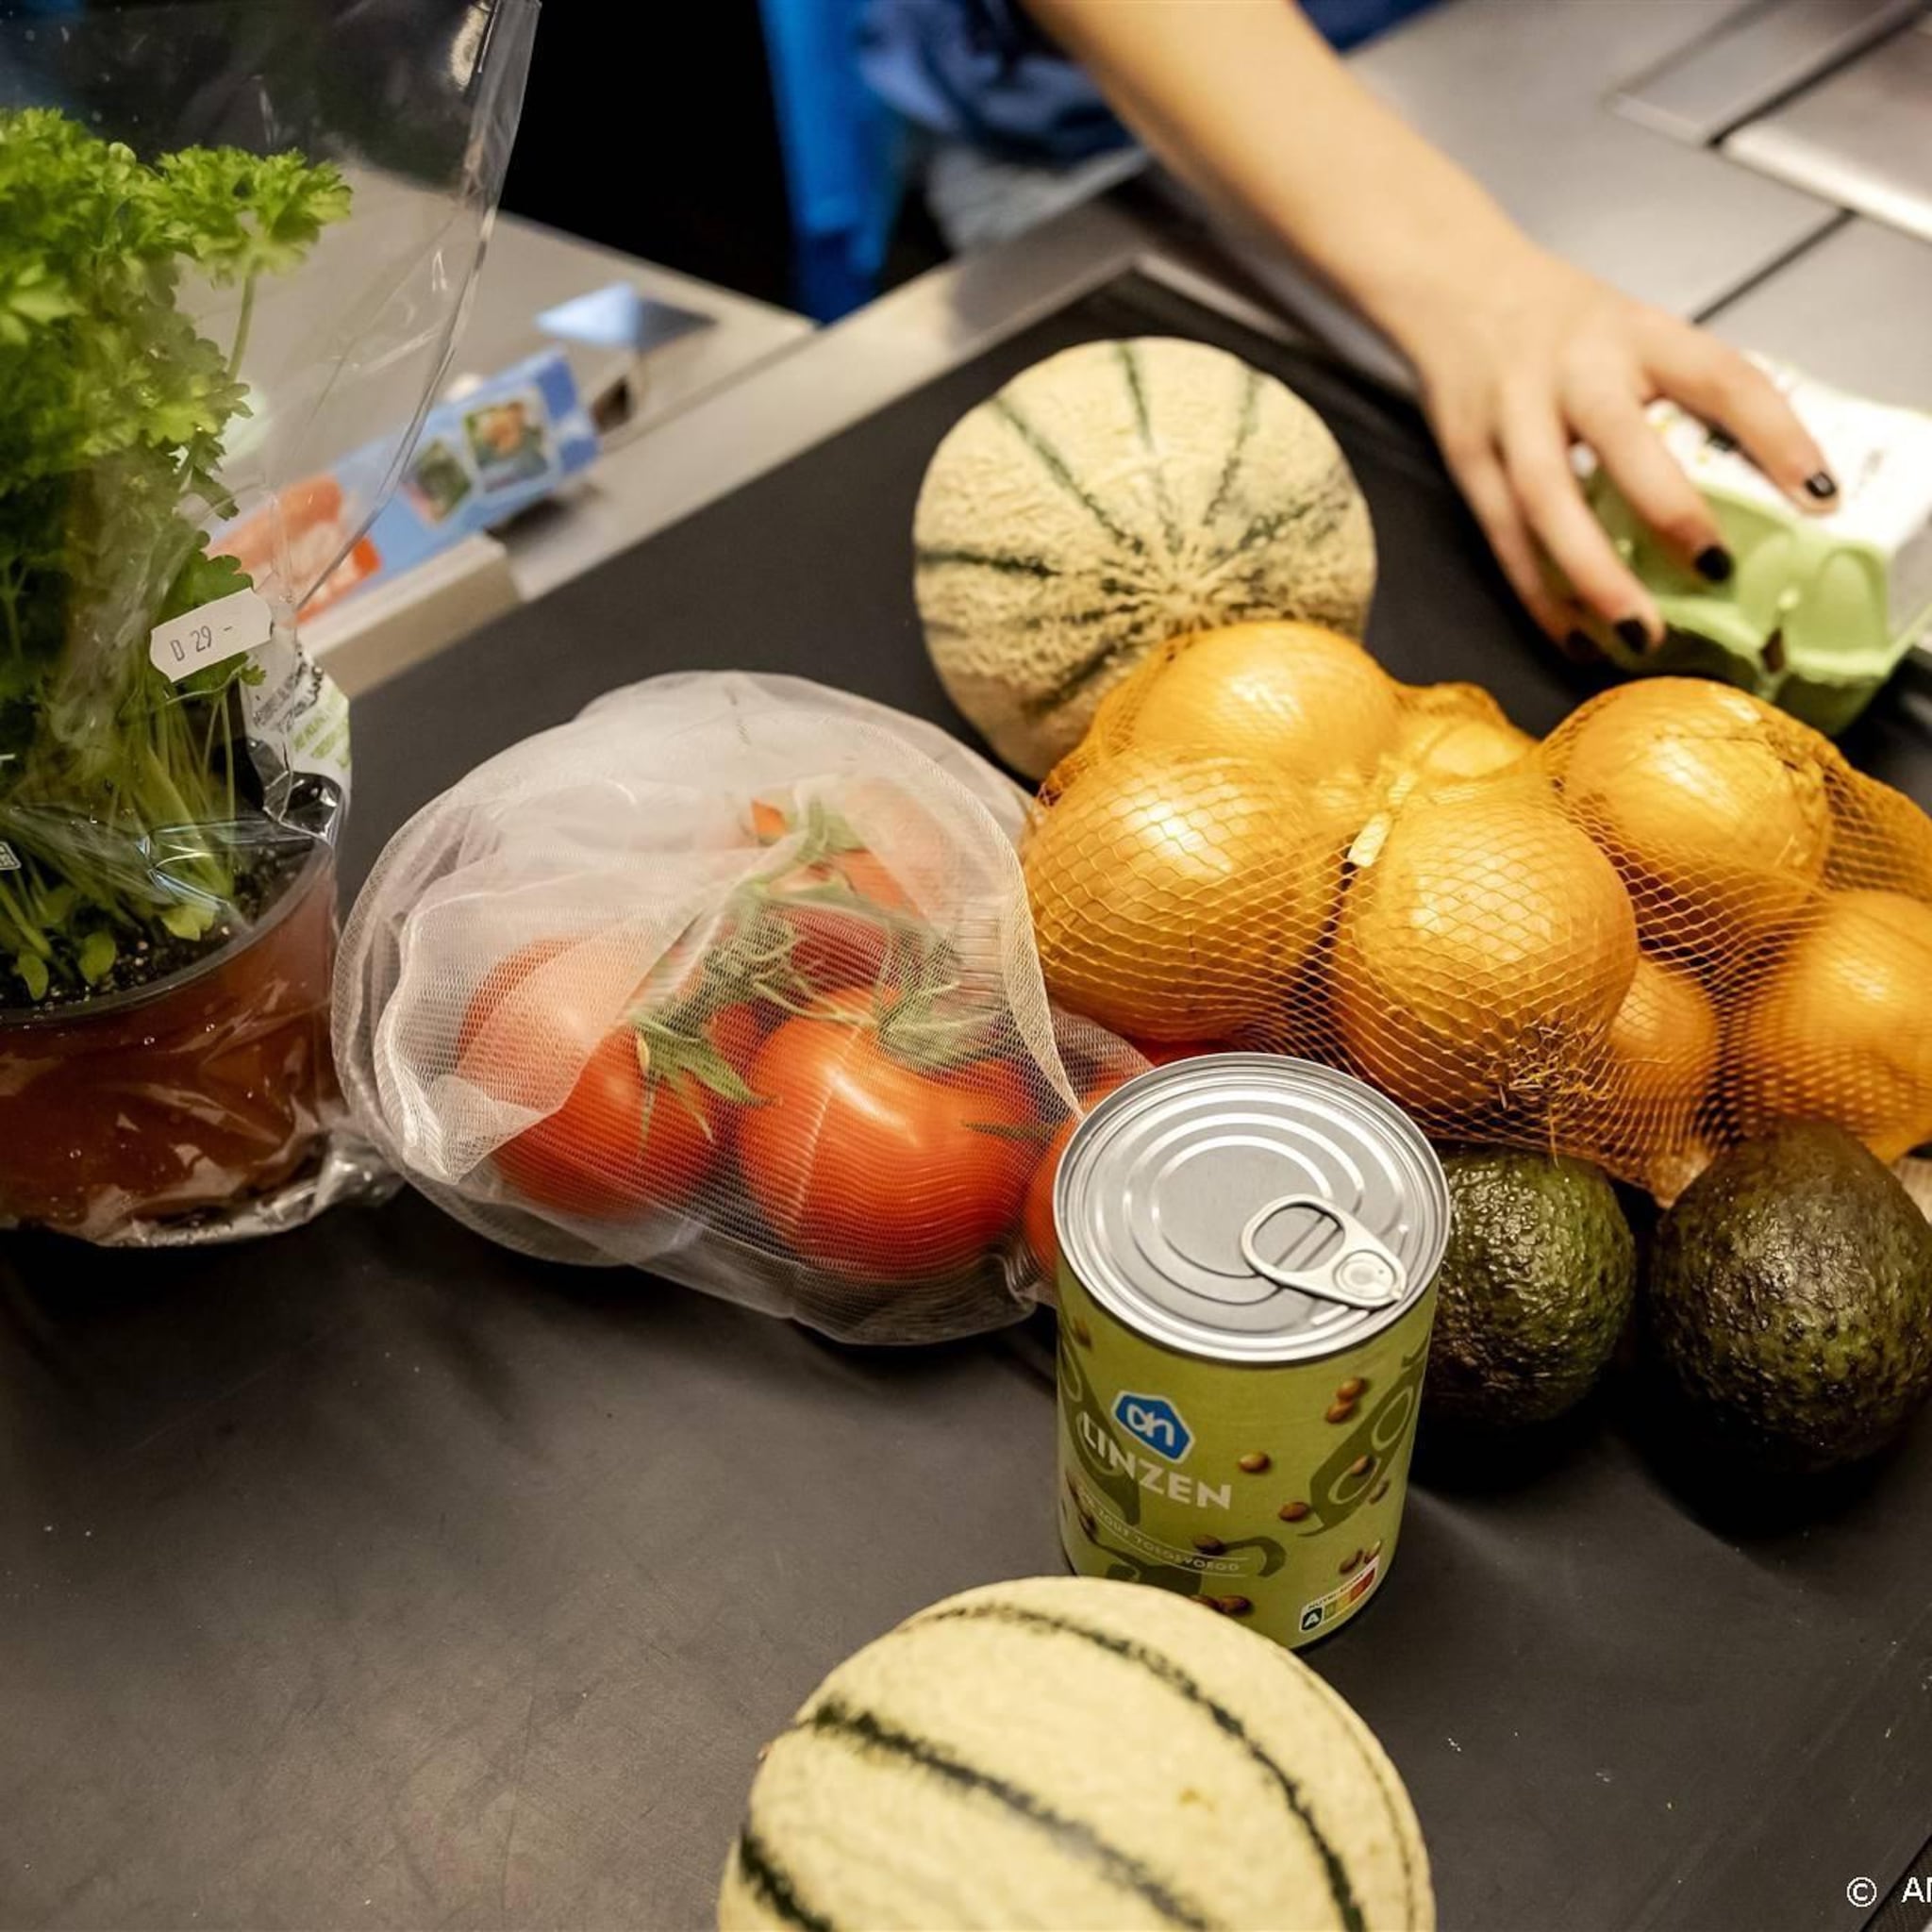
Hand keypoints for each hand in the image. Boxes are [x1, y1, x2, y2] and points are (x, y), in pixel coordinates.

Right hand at [1404, 245, 1835, 651]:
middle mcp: (1572, 370)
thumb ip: (1681, 394)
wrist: (1452, 282)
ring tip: (1637, 632)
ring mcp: (1511, 415)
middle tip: (1715, 569)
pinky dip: (1538, 591)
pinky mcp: (1467, 458)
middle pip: (1619, 438)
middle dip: (1668, 508)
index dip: (1775, 434)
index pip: (1720, 376)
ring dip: (1592, 572)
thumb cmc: (1560, 323)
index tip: (1818, 495)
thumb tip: (1756, 486)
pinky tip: (1573, 633)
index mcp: (1636, 333)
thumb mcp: (1633, 333)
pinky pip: (1503, 536)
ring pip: (1546, 499)